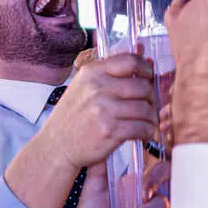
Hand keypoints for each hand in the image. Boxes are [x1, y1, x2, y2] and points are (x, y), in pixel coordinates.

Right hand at [38, 53, 157, 174]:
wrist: (57, 146)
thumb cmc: (72, 117)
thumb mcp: (82, 87)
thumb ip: (108, 75)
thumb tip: (146, 63)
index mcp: (92, 72)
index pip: (130, 61)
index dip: (146, 68)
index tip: (149, 76)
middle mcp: (97, 88)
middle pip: (142, 86)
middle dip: (150, 97)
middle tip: (148, 105)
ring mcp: (103, 109)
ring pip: (144, 108)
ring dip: (150, 117)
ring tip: (147, 121)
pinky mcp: (110, 130)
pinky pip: (141, 127)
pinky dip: (146, 132)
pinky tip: (143, 133)